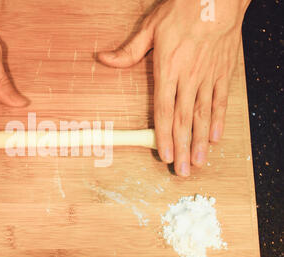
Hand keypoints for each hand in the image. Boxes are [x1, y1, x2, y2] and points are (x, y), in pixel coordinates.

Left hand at [98, 0, 249, 175]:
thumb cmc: (182, 11)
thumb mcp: (149, 28)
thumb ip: (129, 51)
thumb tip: (104, 59)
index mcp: (168, 69)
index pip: (164, 110)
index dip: (164, 135)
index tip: (164, 155)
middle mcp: (189, 77)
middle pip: (183, 119)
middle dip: (182, 147)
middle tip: (182, 170)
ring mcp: (208, 77)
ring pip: (202, 115)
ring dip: (200, 141)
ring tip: (199, 161)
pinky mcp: (223, 72)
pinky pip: (220, 100)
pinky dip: (218, 120)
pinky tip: (215, 137)